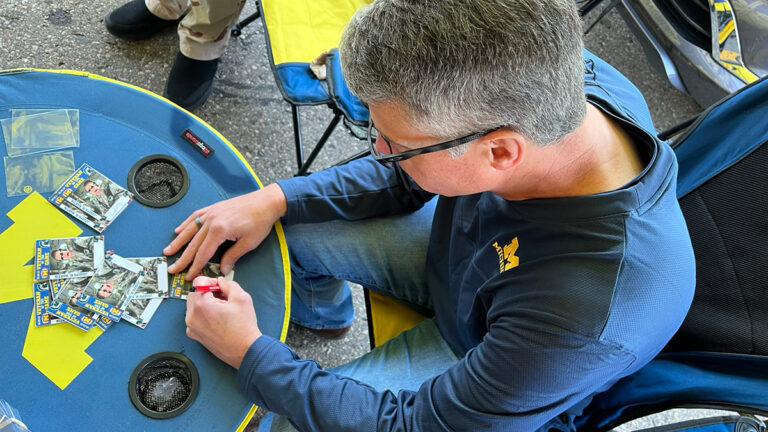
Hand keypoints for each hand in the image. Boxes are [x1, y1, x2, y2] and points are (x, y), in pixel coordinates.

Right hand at [164, 183, 286, 279]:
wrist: (266, 201)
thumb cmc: (260, 222)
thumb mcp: (248, 243)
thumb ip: (232, 256)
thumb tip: (222, 270)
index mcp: (219, 231)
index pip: (203, 253)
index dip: (195, 267)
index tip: (188, 277)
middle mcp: (211, 221)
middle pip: (193, 243)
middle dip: (182, 258)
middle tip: (171, 269)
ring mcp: (211, 213)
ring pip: (190, 230)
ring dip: (178, 242)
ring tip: (168, 251)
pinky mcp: (213, 208)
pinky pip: (195, 217)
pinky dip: (186, 224)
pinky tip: (178, 231)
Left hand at [185, 276, 261, 368]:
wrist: (245, 350)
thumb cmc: (243, 328)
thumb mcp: (242, 298)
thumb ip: (229, 284)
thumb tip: (221, 282)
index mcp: (201, 305)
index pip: (199, 282)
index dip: (211, 281)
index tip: (219, 286)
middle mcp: (192, 316)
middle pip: (194, 293)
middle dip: (207, 291)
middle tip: (222, 297)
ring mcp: (192, 327)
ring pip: (194, 306)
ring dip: (205, 303)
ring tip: (222, 309)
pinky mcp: (195, 335)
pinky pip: (195, 318)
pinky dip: (204, 315)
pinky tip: (218, 318)